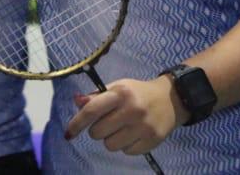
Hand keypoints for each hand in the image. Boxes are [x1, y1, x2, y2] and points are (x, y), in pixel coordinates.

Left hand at [63, 77, 179, 156]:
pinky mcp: (152, 140)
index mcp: (120, 93)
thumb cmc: (138, 93)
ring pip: (110, 145)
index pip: (91, 110)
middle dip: (98, 130)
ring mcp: (143, 126)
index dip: (76, 123)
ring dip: (111, 139)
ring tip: (122, 128)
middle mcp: (132, 109)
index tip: (68, 133)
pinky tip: (134, 134)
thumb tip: (77, 102)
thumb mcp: (118, 88)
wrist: (171, 99)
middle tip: (108, 123)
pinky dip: (126, 145)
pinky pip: (126, 152)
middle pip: (98, 132)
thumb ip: (96, 97)